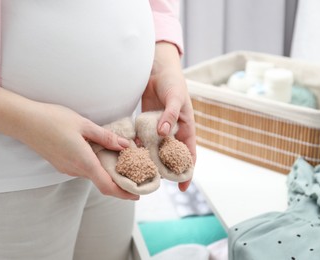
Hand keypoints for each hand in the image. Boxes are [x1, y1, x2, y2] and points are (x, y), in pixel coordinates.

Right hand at [20, 103, 139, 199]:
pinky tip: (100, 152)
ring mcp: (66, 168)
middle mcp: (75, 169)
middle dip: (119, 179)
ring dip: (106, 170)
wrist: (24, 121)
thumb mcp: (83, 124)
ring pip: (92, 174)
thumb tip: (125, 145)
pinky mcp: (61, 163)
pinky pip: (83, 168)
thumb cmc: (52, 120)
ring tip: (120, 158)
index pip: (107, 186)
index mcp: (83, 162)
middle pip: (102, 181)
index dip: (124, 193)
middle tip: (134, 170)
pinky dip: (95, 165)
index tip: (137, 194)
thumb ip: (105, 137)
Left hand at [142, 42, 195, 191]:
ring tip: (140, 172)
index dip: (187, 172)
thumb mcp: (175, 98)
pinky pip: (145, 138)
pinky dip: (140, 146)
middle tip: (155, 182)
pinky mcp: (148, 123)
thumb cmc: (173, 82)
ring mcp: (160, 128)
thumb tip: (163, 134)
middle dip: (165, 170)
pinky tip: (131, 154)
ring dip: (150, 159)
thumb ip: (170, 116)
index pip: (189, 155)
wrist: (158, 69)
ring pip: (157, 149)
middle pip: (171, 156)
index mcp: (186, 128)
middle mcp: (173, 132)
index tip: (182, 188)